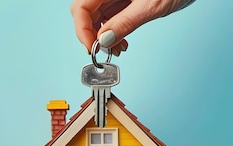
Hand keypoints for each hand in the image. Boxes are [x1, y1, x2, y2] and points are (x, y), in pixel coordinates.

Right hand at [70, 0, 194, 54]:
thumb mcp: (151, 5)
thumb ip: (125, 22)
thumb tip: (104, 40)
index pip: (81, 8)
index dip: (82, 31)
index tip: (93, 48)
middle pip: (85, 13)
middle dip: (92, 35)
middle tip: (104, 53)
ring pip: (97, 16)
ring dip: (103, 36)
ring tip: (118, 50)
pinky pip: (110, 16)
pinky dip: (113, 31)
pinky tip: (122, 42)